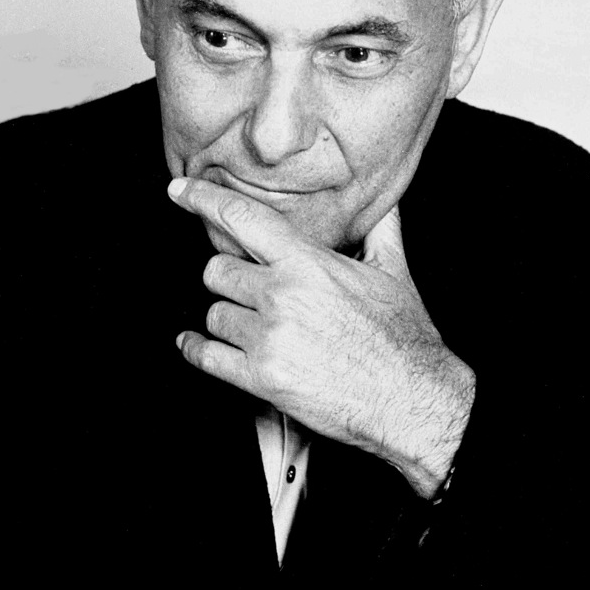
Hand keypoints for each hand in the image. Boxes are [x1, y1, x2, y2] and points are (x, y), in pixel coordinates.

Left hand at [168, 178, 473, 497]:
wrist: (411, 398)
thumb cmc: (403, 336)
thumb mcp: (394, 271)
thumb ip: (380, 228)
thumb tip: (384, 200)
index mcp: (308, 262)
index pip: (242, 218)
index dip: (203, 200)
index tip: (179, 192)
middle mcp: (282, 295)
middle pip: (217, 270)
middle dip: (230, 279)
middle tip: (252, 290)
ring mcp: (268, 337)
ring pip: (214, 313)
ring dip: (228, 318)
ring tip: (254, 326)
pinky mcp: (261, 378)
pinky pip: (206, 355)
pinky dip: (197, 348)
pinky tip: (196, 343)